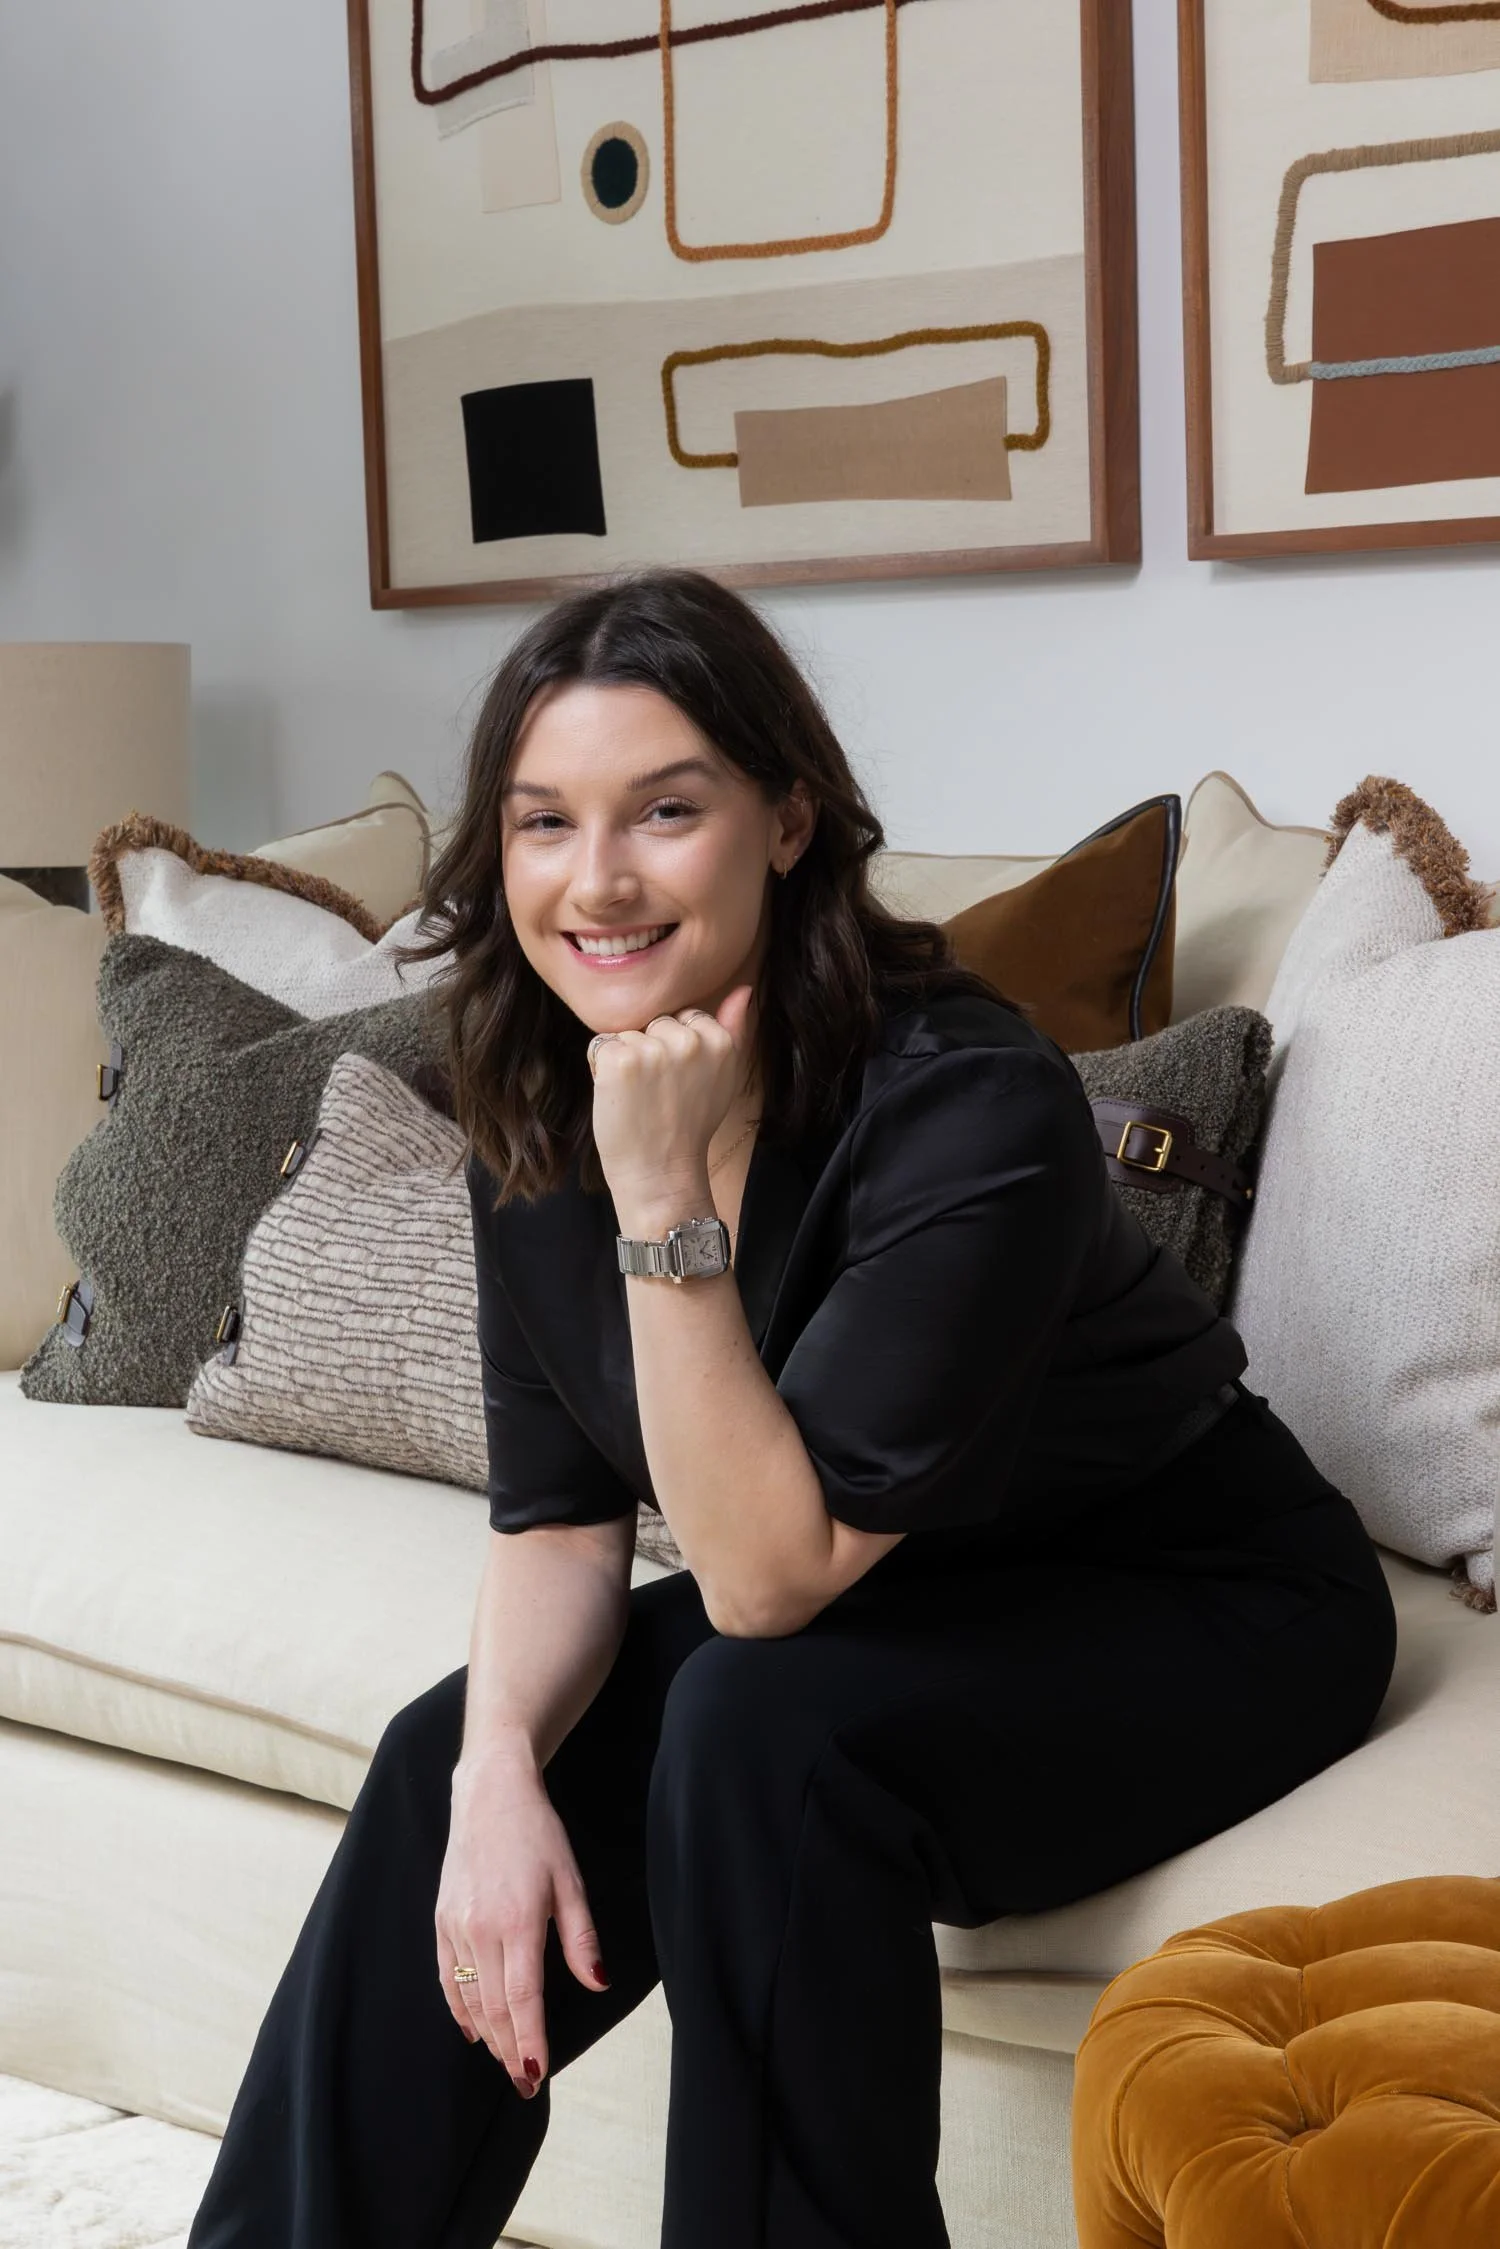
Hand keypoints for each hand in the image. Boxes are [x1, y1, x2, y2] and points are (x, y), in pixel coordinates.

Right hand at [435, 1748, 608, 2093]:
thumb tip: (598, 1984)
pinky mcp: (441, 1920)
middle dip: (510, 2050)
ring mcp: (455, 1926)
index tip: (536, 2074)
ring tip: (506, 2062)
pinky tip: (472, 2029)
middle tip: (526, 2083)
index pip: (522, 1999)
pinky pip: (446, 1976)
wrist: (488, 1794)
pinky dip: (458, 2008)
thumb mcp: (571, 1881)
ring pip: (469, 1997)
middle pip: (494, 2008)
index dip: (529, 2040)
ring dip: (488, 2035)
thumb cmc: (538, 1833)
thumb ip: (582, 1939)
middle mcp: (480, 1930)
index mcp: (518, 1922)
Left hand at [587, 986, 754, 1228]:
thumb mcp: (725, 1077)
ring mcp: (653, 1049)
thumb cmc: (689, 1127)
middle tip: (658, 1092)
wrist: (661, 1172)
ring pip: (627, 1033)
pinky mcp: (620, 1061)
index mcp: (718, 1040)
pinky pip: (602, 1046)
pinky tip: (620, 1096)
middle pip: (655, 1022)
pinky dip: (601, 1070)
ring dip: (626, 1060)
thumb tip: (743, 988)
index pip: (684, 1017)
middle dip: (651, 1050)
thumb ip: (734, 1028)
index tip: (679, 1083)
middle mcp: (689, 1040)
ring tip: (639, 1097)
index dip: (675, 1049)